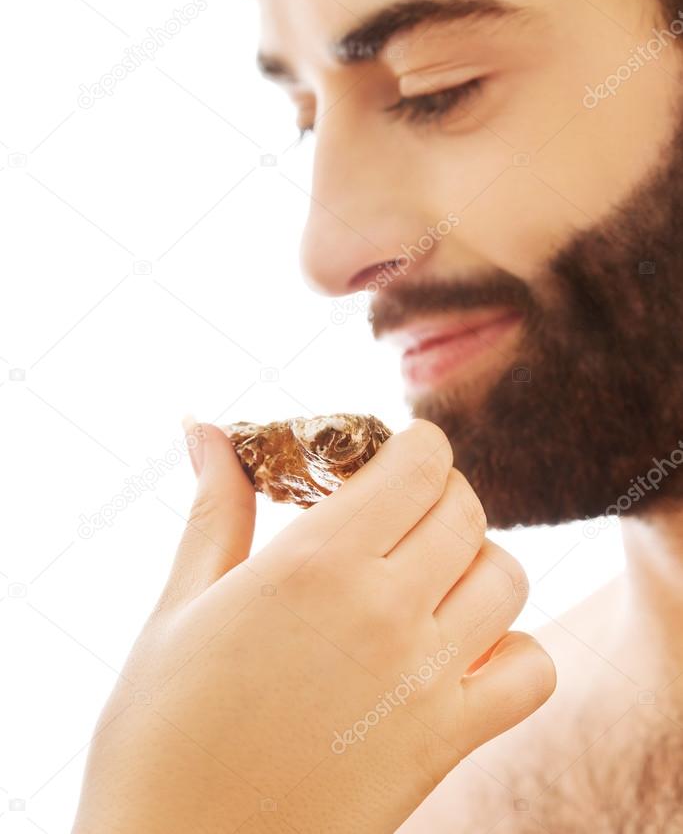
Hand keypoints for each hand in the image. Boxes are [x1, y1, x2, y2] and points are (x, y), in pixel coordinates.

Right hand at [72, 420, 554, 833]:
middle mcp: (384, 610)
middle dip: (436, 494)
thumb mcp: (179, 605)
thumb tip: (204, 427)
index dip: (413, 446)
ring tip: (425, 577)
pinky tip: (460, 653)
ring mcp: (425, 681)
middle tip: (394, 514)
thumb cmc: (157, 734)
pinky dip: (513, 651)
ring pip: (506, 577)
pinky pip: (531, 672)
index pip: (421, 463)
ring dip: (475, 561)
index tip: (383, 460)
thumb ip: (215, 507)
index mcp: (316, 563)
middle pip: (465, 509)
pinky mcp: (446, 743)